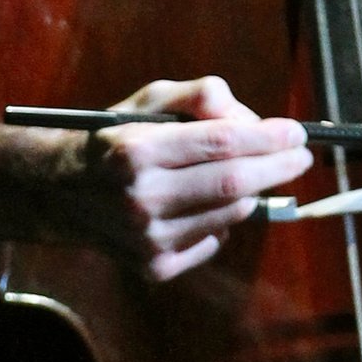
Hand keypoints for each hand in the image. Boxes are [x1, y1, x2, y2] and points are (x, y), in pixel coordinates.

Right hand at [55, 75, 309, 281]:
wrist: (60, 193)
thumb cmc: (116, 138)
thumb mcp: (148, 101)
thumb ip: (200, 96)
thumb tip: (250, 120)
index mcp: (135, 150)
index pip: (221, 143)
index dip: (268, 138)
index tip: (297, 132)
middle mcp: (140, 198)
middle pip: (234, 183)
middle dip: (278, 167)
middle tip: (300, 155)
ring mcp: (147, 238)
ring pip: (231, 214)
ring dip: (252, 192)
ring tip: (249, 173)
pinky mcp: (153, 265)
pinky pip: (214, 240)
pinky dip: (224, 219)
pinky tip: (205, 203)